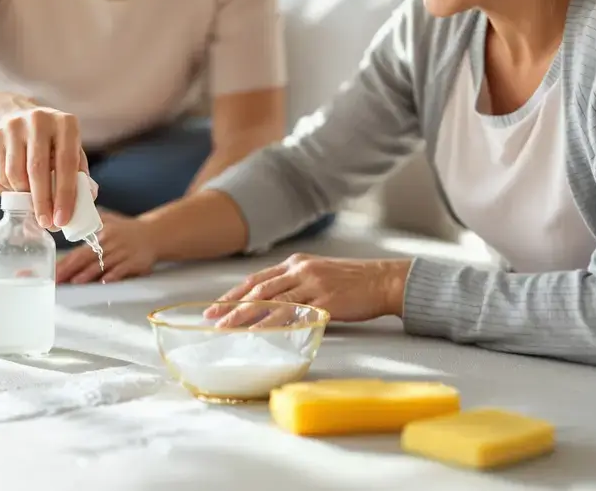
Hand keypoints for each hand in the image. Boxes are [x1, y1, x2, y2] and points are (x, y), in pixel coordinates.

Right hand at [0, 107, 91, 228]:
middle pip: (36, 169)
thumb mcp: (69, 146)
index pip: (66, 163)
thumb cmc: (48, 139)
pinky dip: (3, 188)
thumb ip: (78, 172)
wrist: (11, 113)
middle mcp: (36, 120)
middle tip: (46, 223)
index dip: (64, 195)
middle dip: (41, 202)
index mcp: (64, 122)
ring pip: (13, 174)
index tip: (62, 220)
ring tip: (29, 200)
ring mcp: (9, 127)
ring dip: (21, 195)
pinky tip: (11, 188)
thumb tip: (85, 202)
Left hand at [56, 211, 158, 284]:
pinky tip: (104, 282)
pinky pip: (121, 270)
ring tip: (75, 281)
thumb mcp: (109, 221)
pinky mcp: (134, 262)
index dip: (65, 261)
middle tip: (57, 279)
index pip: (78, 250)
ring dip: (88, 274)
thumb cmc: (127, 230)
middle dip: (70, 269)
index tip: (54, 270)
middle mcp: (110, 243)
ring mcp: (122, 253)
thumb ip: (91, 224)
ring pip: (102, 265)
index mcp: (101, 234)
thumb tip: (70, 223)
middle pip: (86, 257)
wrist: (154, 234)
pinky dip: (113, 276)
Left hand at [203, 254, 411, 327]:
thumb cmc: (354, 283)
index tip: (216, 305)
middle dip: (230, 305)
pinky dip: (269, 322)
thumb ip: (297, 285)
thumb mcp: (320, 275)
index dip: (234, 293)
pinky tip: (255, 332)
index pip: (257, 279)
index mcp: (296, 263)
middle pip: (256, 289)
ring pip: (268, 300)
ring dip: (242, 315)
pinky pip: (290, 312)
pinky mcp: (323, 299)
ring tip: (225, 328)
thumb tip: (276, 304)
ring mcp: (310, 283)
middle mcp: (299, 269)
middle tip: (210, 319)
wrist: (384, 280)